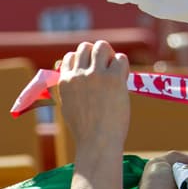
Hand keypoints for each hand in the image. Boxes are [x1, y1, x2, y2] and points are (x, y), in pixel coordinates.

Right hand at [56, 41, 130, 156]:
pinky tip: (122, 79)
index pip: (71, 56)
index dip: (83, 61)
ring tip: (114, 71)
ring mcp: (96, 75)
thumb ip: (68, 85)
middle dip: (97, 54)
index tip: (92, 72)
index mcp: (65, 81)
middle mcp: (78, 75)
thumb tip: (65, 64)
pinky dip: (123, 66)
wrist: (98, 142)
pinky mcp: (113, 79)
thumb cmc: (85, 128)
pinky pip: (120, 58)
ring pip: (102, 46)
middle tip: (106, 69)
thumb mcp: (68, 105)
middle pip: (86, 46)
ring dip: (110, 55)